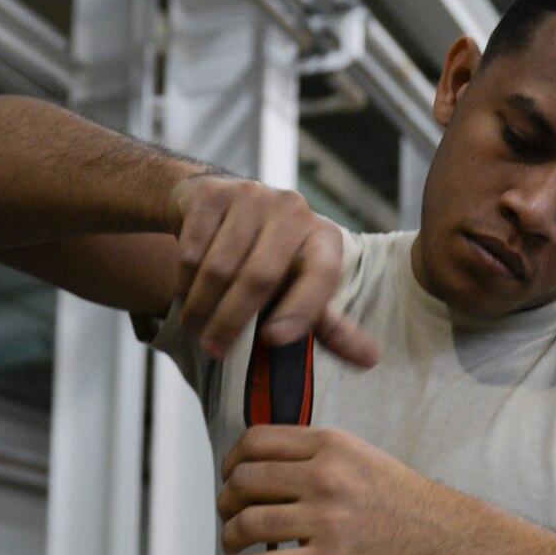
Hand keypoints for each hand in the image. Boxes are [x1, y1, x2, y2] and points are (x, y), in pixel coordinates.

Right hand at [168, 173, 378, 365]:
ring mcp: (252, 196)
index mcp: (323, 239)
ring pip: (220, 266)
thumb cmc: (272, 260)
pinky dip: (185, 281)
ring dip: (201, 305)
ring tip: (194, 329)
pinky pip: (193, 249)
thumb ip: (331, 327)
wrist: (221, 205)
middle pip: (260, 277)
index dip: (300, 310)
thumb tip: (371, 361)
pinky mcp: (213, 193)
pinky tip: (185, 296)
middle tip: (213, 350)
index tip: (273, 339)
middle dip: (232, 321)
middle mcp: (294, 211)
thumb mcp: (302, 289)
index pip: (321, 276)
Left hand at [217, 426, 513, 554]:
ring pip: (247, 521)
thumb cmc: (417, 508)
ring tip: (233, 544)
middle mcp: (325, 476)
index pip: (257, 441)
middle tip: (229, 514)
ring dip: (229, 535)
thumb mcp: (367, 461)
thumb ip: (321, 460)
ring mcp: (326, 520)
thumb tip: (271, 475)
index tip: (230, 477)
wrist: (458, 545)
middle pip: (244, 479)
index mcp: (333, 446)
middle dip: (226, 499)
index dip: (232, 461)